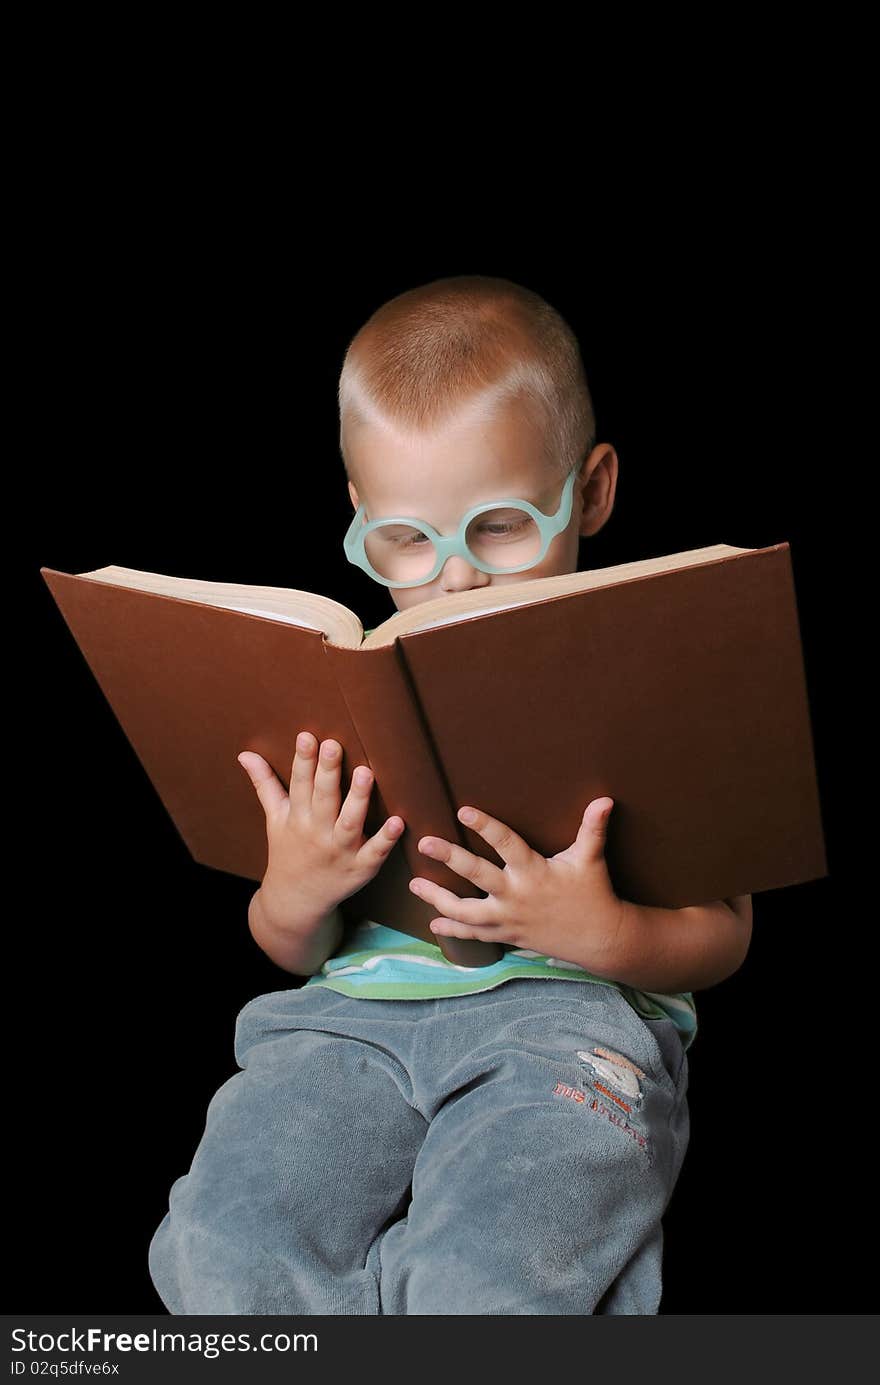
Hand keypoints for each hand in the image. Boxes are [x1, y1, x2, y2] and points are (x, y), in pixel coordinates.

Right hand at [238, 732, 404, 919]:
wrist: (294, 901)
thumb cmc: (288, 851)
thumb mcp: (274, 818)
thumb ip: (265, 784)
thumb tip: (245, 753)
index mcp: (297, 817)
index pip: (300, 784)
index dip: (304, 760)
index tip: (307, 736)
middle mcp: (317, 832)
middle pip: (324, 798)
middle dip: (328, 772)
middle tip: (334, 745)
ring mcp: (340, 851)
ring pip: (349, 822)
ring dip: (358, 799)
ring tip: (366, 773)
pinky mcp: (361, 868)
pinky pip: (374, 853)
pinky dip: (385, 839)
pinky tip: (397, 821)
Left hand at [409, 797, 627, 972]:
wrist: (599, 939)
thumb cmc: (594, 894)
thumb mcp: (591, 860)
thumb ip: (592, 829)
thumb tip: (604, 800)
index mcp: (534, 871)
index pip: (506, 844)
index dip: (485, 826)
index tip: (463, 811)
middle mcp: (517, 895)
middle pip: (477, 875)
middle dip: (449, 858)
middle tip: (425, 843)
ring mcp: (508, 918)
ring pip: (467, 911)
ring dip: (438, 899)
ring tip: (414, 886)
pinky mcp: (507, 935)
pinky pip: (475, 935)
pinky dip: (453, 930)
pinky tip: (434, 924)